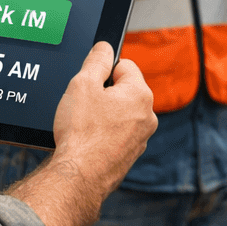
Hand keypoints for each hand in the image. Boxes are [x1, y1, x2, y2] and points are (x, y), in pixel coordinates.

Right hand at [51, 42, 156, 198]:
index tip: (88, 82)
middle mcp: (147, 117)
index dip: (102, 70)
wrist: (78, 178)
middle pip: (123, 91)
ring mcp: (140, 139)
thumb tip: (104, 47)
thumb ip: (96, 60)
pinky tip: (87, 141)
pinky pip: (116, 135)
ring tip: (84, 125)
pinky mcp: (129, 156)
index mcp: (140, 95)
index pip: (124, 66)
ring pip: (120, 114)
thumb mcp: (82, 84)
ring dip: (103, 115)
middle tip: (83, 105)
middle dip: (103, 94)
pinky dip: (103, 135)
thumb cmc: (81, 133)